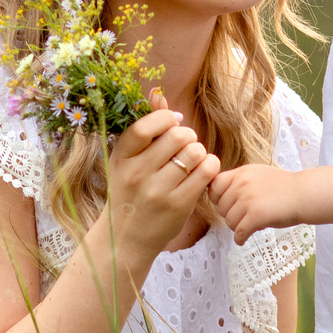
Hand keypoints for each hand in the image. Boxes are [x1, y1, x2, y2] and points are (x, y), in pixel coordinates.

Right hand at [106, 106, 217, 265]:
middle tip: (185, 146)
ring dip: (199, 152)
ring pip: (195, 152)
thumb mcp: (127, 160)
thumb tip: (158, 94)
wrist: (125, 238)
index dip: (167, 119)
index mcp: (122, 158)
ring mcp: (158, 191)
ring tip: (193, 161)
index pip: (146, 126)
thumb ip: (145, 128)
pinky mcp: (178, 205)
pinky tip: (204, 170)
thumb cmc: (129, 192)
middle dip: (188, 136)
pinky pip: (207, 171)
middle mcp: (137, 174)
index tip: (173, 124)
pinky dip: (210, 165)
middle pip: (177, 136)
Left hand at [210, 163, 307, 243]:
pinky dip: (240, 239)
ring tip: (249, 225)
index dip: (218, 198)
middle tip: (244, 217)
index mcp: (241, 173)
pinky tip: (243, 239)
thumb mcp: (258, 174)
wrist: (304, 194)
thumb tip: (216, 193)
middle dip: (230, 215)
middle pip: (221, 208)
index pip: (214, 186)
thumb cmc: (284, 187)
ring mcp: (248, 200)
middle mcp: (242, 184)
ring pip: (229, 222)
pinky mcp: (256, 216)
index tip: (228, 205)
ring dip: (237, 227)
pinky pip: (239, 232)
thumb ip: (239, 181)